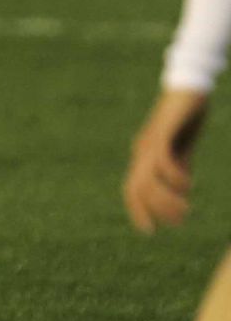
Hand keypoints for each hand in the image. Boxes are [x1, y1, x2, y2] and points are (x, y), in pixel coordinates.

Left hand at [125, 89, 209, 232]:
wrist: (189, 88)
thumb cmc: (184, 119)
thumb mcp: (181, 149)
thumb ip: (178, 166)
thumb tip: (179, 190)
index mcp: (144, 156)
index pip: (132, 188)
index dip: (136, 210)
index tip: (148, 231)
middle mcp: (142, 149)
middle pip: (137, 187)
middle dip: (155, 210)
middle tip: (178, 223)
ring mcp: (151, 140)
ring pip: (148, 177)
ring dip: (166, 198)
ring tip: (186, 210)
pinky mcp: (164, 130)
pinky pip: (162, 158)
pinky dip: (174, 176)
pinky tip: (189, 185)